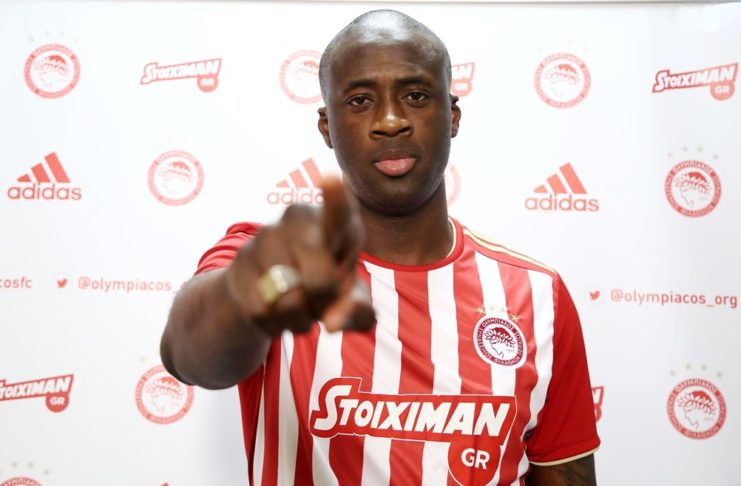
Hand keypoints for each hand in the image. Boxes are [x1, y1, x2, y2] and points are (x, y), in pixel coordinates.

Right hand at [225, 175, 374, 335]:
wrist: (273, 288)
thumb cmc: (327, 284)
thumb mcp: (350, 299)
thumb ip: (357, 311)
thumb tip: (332, 323)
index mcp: (334, 222)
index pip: (338, 211)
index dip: (335, 198)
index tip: (332, 178)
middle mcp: (298, 220)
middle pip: (320, 282)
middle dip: (325, 304)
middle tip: (323, 297)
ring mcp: (266, 237)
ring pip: (289, 302)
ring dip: (300, 318)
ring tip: (300, 304)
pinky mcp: (240, 261)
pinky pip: (262, 312)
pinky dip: (276, 324)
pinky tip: (277, 311)